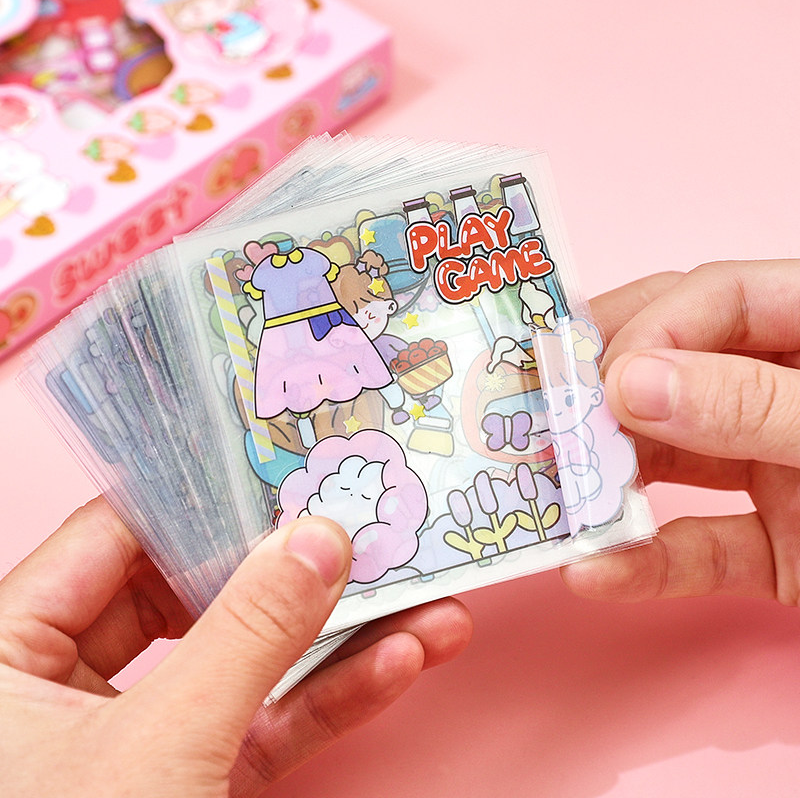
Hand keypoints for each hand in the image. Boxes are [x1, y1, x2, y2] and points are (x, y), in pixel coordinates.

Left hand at [0, 498, 471, 795]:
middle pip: (196, 590)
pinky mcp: (188, 778)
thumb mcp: (157, 745)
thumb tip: (318, 538)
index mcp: (9, 645)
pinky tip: (396, 665)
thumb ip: (244, 635)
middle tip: (369, 529)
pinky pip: (261, 721)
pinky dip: (328, 699)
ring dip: (337, 638)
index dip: (204, 494)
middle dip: (293, 571)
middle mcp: (67, 677)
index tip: (288, 463)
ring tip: (421, 602)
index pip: (118, 531)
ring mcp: (137, 731)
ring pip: (243, 659)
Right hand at [561, 260, 799, 604]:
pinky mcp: (777, 550)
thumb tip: (630, 384)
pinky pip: (699, 550)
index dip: (648, 329)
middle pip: (672, 370)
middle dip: (600, 399)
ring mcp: (778, 470)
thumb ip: (759, 405)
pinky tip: (595, 571)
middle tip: (536, 423)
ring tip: (546, 496)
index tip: (596, 381)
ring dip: (607, 483)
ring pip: (672, 464)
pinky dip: (646, 565)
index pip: (714, 297)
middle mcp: (790, 390)